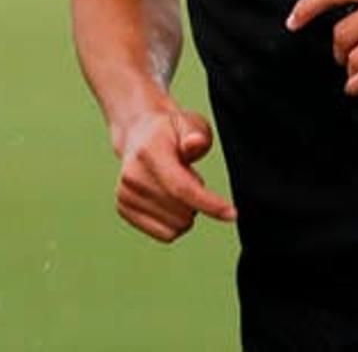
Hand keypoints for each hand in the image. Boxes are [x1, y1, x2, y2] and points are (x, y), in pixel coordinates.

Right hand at [111, 107, 235, 242]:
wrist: (139, 134)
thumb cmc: (170, 130)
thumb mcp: (189, 123)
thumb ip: (195, 134)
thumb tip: (195, 143)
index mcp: (149, 154)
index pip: (181, 188)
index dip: (209, 204)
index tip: (233, 214)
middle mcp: (132, 177)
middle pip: (182, 212)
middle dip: (200, 202)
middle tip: (191, 177)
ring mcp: (125, 195)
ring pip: (175, 227)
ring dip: (188, 212)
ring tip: (179, 186)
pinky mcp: (124, 209)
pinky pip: (165, 234)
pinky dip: (176, 223)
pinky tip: (171, 201)